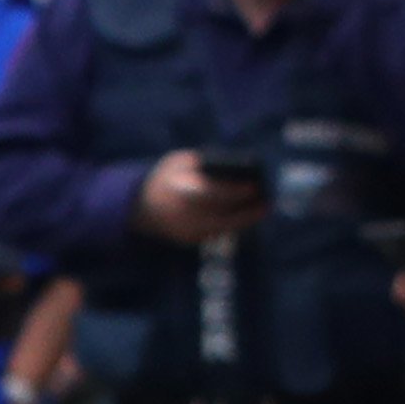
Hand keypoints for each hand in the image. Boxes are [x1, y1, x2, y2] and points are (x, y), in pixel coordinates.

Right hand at [135, 151, 263, 244]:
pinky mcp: (188, 240)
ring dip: (244, 220)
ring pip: (221, 228)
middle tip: (267, 203)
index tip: (254, 187)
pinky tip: (248, 215)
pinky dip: (232, 224)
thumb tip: (237, 169)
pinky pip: (215, 232)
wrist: (138, 206)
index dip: (233, 192)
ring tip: (263, 209)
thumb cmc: (166, 177)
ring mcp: (183, 231)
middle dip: (245, 212)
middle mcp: (180, 216)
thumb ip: (203, 164)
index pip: (210, 194)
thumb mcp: (179, 163)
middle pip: (220, 216)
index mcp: (177, 192)